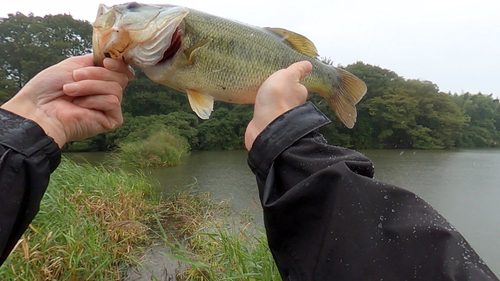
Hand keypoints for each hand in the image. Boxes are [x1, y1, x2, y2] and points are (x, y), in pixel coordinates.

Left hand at [1, 54, 133, 147]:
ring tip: (70, 91)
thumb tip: (112, 59)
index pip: (122, 70)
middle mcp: (106, 93)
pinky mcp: (111, 120)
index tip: (105, 61)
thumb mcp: (73, 64)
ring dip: (90, 86)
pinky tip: (79, 105)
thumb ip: (95, 61)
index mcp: (99, 80)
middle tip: (74, 77)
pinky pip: (113, 102)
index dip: (118, 64)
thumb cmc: (48, 89)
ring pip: (116, 88)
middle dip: (97, 74)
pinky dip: (94, 100)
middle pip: (120, 77)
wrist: (39, 109)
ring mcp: (109, 108)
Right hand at [245, 61, 311, 149]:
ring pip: (277, 106)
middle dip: (281, 92)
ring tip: (263, 96)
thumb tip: (309, 65)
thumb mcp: (288, 76)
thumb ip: (297, 69)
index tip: (284, 78)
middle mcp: (292, 106)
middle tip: (271, 85)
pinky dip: (263, 112)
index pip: (298, 86)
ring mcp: (280, 116)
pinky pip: (266, 115)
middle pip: (288, 96)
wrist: (267, 124)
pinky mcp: (268, 124)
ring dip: (272, 102)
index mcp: (299, 94)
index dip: (292, 81)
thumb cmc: (278, 97)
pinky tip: (258, 108)